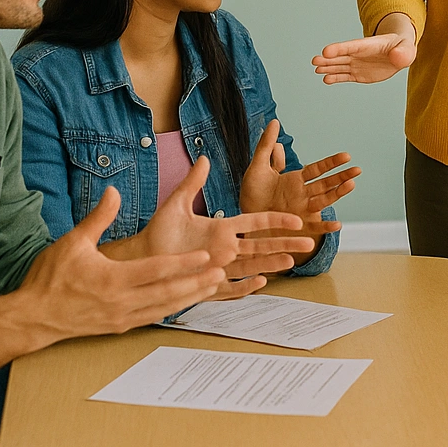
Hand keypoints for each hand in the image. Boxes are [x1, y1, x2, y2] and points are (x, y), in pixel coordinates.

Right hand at [15, 186, 230, 342]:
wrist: (31, 317)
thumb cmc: (49, 278)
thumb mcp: (72, 242)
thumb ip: (98, 217)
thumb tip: (114, 191)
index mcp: (112, 279)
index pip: (157, 270)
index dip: (184, 263)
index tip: (207, 255)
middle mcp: (121, 301)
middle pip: (168, 292)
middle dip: (197, 282)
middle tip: (222, 271)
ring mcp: (121, 317)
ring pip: (164, 307)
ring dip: (190, 297)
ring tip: (212, 286)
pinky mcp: (118, 327)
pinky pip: (153, 317)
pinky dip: (172, 309)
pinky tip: (185, 301)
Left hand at [115, 156, 315, 300]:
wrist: (140, 257)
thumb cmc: (158, 233)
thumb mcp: (176, 204)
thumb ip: (192, 183)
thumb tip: (204, 158)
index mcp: (222, 228)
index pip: (255, 222)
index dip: (276, 221)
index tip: (296, 219)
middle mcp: (225, 248)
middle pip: (261, 245)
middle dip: (284, 244)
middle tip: (308, 243)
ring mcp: (217, 267)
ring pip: (251, 265)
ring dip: (271, 263)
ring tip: (291, 261)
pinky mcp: (206, 285)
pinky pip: (230, 288)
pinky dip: (245, 286)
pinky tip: (261, 282)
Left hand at [239, 120, 358, 262]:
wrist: (246, 218)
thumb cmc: (252, 193)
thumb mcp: (258, 167)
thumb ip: (266, 146)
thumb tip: (274, 122)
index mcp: (295, 180)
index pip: (317, 169)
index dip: (331, 163)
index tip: (346, 156)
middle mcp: (302, 194)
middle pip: (326, 184)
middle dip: (342, 177)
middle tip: (358, 170)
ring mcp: (301, 210)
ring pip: (324, 200)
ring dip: (338, 194)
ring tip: (351, 185)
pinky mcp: (296, 225)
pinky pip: (313, 226)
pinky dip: (325, 227)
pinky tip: (338, 225)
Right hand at [313, 13, 416, 83]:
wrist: (399, 52)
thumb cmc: (402, 46)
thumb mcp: (406, 47)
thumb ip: (403, 51)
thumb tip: (397, 56)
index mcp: (369, 45)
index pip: (352, 47)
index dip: (339, 48)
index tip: (326, 51)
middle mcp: (359, 55)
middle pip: (341, 57)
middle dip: (328, 59)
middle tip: (315, 61)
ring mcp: (357, 64)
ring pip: (340, 66)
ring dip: (328, 68)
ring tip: (316, 70)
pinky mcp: (359, 74)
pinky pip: (345, 76)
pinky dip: (336, 78)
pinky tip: (326, 79)